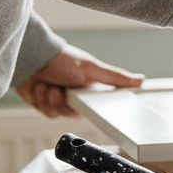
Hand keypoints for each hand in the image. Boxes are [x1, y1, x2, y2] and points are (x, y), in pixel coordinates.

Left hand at [16, 45, 143, 117]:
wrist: (31, 57)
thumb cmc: (62, 58)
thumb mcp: (93, 68)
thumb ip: (116, 77)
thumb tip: (141, 80)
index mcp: (90, 88)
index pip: (100, 108)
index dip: (95, 111)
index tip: (87, 106)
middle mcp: (77, 95)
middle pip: (77, 114)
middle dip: (67, 103)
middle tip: (63, 90)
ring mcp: (59, 100)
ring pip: (60, 114)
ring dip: (52, 100)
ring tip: (50, 85)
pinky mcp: (44, 103)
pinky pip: (47, 113)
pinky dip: (42, 100)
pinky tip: (41, 87)